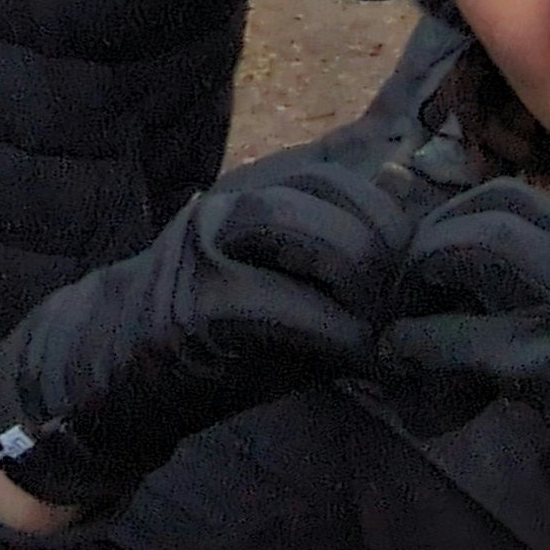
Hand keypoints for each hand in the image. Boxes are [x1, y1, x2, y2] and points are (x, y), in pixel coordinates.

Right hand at [0, 135, 441, 521]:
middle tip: (422, 314)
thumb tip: (429, 286)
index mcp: (263, 196)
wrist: (112, 371)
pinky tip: (365, 364)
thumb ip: (343, 281)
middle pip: (343, 195)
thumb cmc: (215, 344)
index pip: (353, 178)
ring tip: (395, 334)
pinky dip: (333, 334)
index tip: (437, 282)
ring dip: (367, 284)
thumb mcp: (291, 298)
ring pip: (311, 231)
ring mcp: (214, 247)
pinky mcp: (197, 304)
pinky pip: (278, 303)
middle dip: (395, 254)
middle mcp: (239, 205)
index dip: (406, 225)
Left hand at [376, 185, 549, 549]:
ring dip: (424, 273)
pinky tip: (401, 361)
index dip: (470, 214)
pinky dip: (424, 345)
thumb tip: (549, 466)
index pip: (523, 208)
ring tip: (399, 314)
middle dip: (437, 233)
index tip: (440, 243)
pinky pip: (467, 341)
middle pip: (489, 212)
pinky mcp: (547, 366)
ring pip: (472, 251)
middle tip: (406, 276)